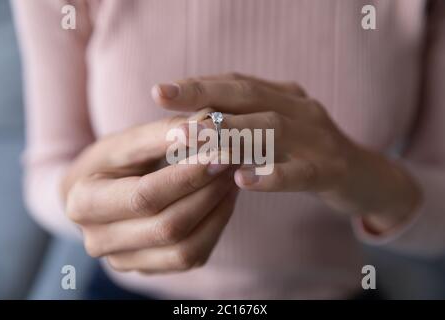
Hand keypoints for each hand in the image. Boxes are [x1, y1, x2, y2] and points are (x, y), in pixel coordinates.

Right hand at [63, 117, 237, 272]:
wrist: (95, 194)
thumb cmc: (109, 163)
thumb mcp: (125, 141)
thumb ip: (162, 132)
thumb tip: (206, 125)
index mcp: (83, 204)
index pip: (145, 196)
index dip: (187, 177)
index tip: (220, 153)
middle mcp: (99, 240)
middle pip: (167, 226)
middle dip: (208, 192)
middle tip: (233, 161)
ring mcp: (124, 261)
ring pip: (184, 249)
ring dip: (216, 211)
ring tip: (232, 178)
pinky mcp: (148, 268)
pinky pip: (192, 257)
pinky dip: (215, 227)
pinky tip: (224, 198)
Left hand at [152, 73, 421, 232]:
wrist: (365, 176)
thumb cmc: (308, 154)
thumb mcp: (277, 132)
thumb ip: (244, 125)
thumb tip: (193, 126)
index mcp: (282, 97)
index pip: (236, 83)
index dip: (199, 85)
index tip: (161, 91)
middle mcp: (298, 109)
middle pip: (248, 95)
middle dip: (204, 95)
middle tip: (163, 99)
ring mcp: (317, 137)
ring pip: (270, 128)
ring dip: (230, 134)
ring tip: (194, 141)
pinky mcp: (331, 170)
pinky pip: (300, 172)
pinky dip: (272, 175)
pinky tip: (243, 180)